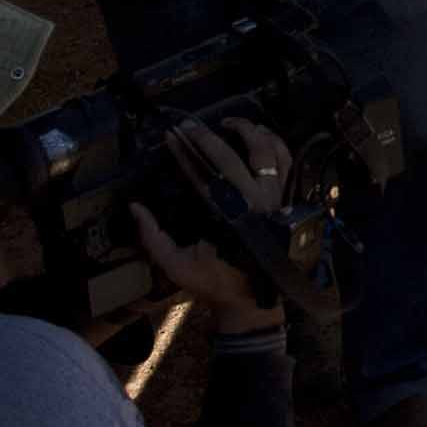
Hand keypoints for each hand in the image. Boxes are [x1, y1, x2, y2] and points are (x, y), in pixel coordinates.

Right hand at [128, 117, 293, 332]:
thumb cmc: (215, 283)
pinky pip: (287, 162)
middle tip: (190, 125)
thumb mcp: (176, 266)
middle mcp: (255, 204)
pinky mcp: (291, 201)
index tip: (171, 135)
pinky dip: (275, 143)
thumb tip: (135, 207)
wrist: (254, 303)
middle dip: (207, 136)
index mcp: (226, 219)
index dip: (183, 153)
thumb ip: (153, 237)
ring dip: (248, 131)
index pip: (200, 175)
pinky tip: (261, 135)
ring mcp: (277, 200)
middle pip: (231, 157)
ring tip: (229, 122)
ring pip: (267, 152)